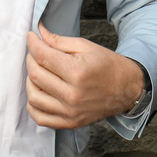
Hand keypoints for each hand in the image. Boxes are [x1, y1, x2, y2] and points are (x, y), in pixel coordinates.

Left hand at [25, 22, 143, 128]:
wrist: (127, 89)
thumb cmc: (108, 65)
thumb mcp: (85, 46)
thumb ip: (59, 41)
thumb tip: (39, 33)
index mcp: (78, 72)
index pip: (43, 56)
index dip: (32, 44)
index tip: (30, 37)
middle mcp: (72, 95)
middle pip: (36, 76)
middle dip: (31, 59)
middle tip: (35, 52)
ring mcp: (70, 112)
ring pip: (34, 97)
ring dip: (30, 81)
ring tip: (38, 71)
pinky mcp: (70, 123)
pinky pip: (40, 117)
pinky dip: (33, 104)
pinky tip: (39, 91)